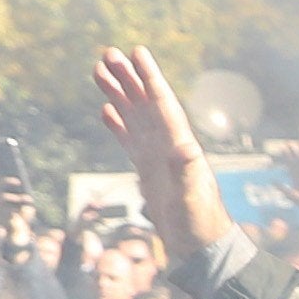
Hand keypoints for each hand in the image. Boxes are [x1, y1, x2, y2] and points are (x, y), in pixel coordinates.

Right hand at [92, 46, 223, 269]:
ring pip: (134, 116)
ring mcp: (157, 156)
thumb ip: (187, 174)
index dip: (149, 78)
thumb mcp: (192, 200)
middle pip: (145, 103)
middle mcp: (168, 145)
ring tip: (99, 71)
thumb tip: (184, 148)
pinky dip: (118, 124)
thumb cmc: (199, 225)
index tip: (137, 52)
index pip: (162, 104)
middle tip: (107, 53)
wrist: (199, 247)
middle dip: (127, 78)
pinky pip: (130, 140)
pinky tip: (106, 110)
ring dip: (119, 93)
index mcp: (179, 146)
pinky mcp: (148, 170)